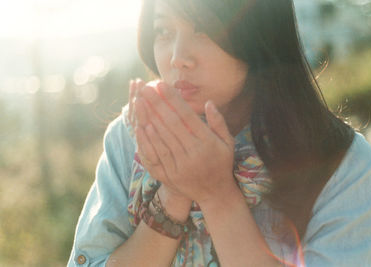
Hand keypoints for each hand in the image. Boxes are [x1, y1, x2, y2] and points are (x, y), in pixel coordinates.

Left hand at [135, 81, 237, 204]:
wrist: (215, 193)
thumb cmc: (221, 163)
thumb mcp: (228, 142)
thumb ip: (218, 122)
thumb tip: (208, 102)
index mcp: (208, 141)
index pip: (186, 116)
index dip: (172, 99)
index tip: (161, 85)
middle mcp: (194, 152)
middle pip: (171, 123)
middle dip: (156, 104)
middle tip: (145, 87)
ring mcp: (182, 164)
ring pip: (163, 137)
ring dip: (149, 118)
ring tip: (140, 101)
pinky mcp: (171, 175)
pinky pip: (159, 154)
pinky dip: (150, 140)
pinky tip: (142, 125)